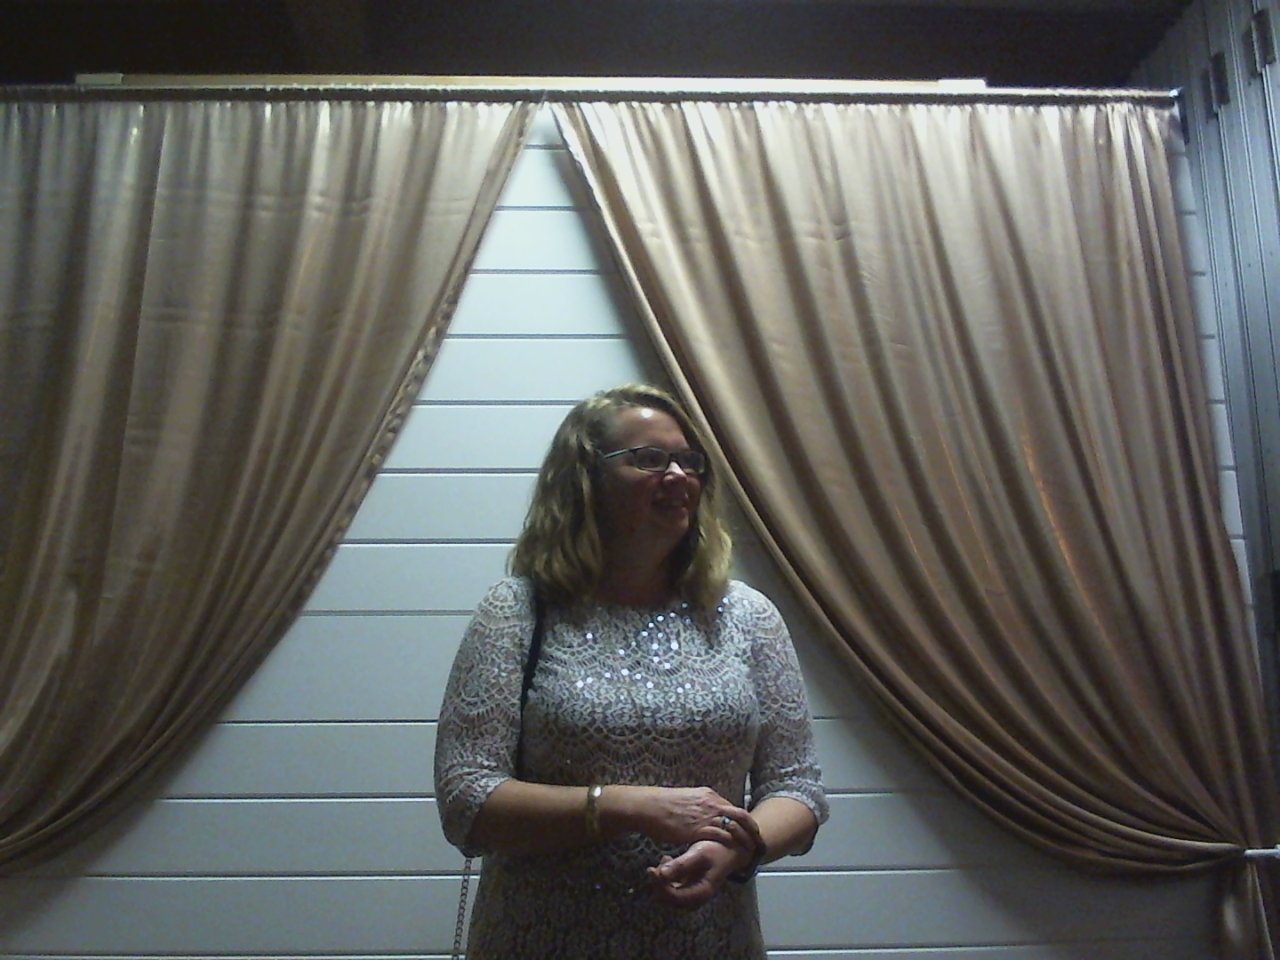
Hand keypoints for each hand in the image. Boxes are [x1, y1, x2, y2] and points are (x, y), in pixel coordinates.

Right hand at [621, 785, 757, 847]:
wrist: (648, 808)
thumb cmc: (660, 806)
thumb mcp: (684, 801)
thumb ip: (696, 807)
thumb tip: (698, 814)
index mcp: (707, 795)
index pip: (731, 807)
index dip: (741, 819)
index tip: (747, 829)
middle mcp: (711, 803)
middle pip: (740, 815)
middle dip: (751, 828)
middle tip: (758, 840)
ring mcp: (707, 816)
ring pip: (735, 827)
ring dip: (745, 839)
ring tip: (752, 851)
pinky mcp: (700, 829)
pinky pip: (723, 838)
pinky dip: (733, 846)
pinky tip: (737, 855)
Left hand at [647, 839, 747, 909]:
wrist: (732, 848)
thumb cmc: (718, 850)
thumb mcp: (700, 854)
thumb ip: (681, 864)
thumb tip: (660, 874)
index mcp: (701, 892)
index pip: (674, 897)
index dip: (660, 885)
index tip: (651, 870)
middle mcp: (696, 897)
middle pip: (670, 899)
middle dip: (659, 884)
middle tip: (655, 865)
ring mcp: (693, 892)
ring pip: (670, 894)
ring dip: (662, 880)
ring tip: (665, 859)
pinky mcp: (690, 885)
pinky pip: (673, 887)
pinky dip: (667, 877)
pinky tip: (668, 860)